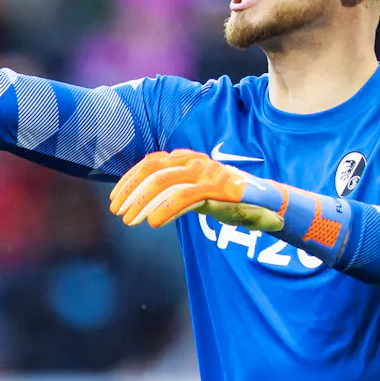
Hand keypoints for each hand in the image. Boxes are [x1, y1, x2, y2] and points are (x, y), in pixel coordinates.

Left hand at [108, 149, 285, 229]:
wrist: (264, 202)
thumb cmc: (223, 198)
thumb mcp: (192, 190)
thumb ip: (170, 190)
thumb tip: (138, 199)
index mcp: (185, 158)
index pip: (150, 163)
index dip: (129, 180)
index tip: (115, 200)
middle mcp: (194, 161)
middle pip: (153, 171)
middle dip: (131, 191)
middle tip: (118, 213)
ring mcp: (205, 173)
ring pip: (164, 182)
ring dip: (143, 202)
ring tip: (130, 221)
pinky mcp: (217, 188)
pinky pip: (185, 196)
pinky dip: (166, 208)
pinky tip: (153, 221)